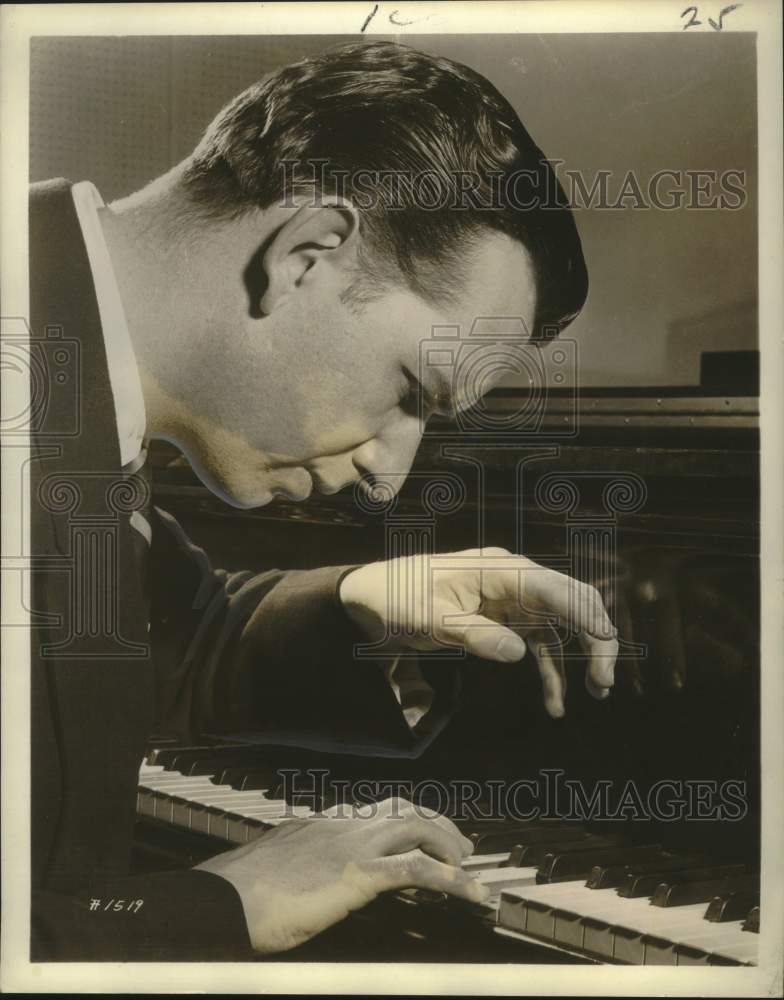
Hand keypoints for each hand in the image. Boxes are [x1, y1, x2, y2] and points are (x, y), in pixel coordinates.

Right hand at [195, 798, 483, 952]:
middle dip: (437, 825)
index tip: (420, 836)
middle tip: (460, 848)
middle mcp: (340, 826)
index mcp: (318, 825)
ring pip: (417, 829)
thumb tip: (305, 880)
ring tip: (470, 869)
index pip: (373, 813)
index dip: (404, 822)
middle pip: (403, 810)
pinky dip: (453, 879)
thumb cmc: (236, 895)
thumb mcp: (271, 872)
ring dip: (449, 846)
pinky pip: (418, 869)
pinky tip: (472, 892)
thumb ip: (295, 867)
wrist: (221, 900)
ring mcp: (351, 845)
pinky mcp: (359, 872)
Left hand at [339, 547, 617, 717]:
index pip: (555, 588)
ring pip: (563, 624)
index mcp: (500, 570)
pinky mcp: (505, 619)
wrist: (373, 596)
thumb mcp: (429, 619)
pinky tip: (555, 704)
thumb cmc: (398, 598)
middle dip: (596, 637)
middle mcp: (514, 580)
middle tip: (604, 679)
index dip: (585, 615)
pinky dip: (550, 671)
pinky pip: (539, 643)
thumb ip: (473, 634)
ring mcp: (512, 599)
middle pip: (572, 601)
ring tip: (598, 691)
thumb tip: (518, 652)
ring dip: (582, 655)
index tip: (605, 645)